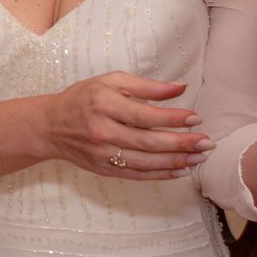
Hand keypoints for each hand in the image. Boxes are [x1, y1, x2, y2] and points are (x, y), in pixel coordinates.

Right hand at [42, 72, 213, 178]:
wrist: (50, 126)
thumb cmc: (83, 98)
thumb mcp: (111, 82)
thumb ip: (145, 86)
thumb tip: (180, 87)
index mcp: (104, 104)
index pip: (145, 115)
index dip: (172, 118)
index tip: (195, 118)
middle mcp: (103, 131)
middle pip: (148, 141)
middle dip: (181, 143)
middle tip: (206, 142)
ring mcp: (103, 154)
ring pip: (146, 162)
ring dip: (176, 161)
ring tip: (199, 157)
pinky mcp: (104, 170)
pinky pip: (137, 175)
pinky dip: (161, 174)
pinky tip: (181, 171)